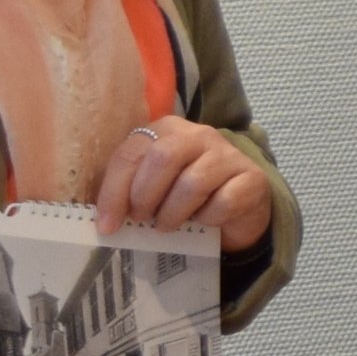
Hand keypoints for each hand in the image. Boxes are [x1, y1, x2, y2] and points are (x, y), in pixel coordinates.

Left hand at [95, 117, 275, 253]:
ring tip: (167, 225)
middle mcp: (198, 134)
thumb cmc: (185, 199)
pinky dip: (208, 219)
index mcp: (166, 130)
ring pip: (192, 183)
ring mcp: (228, 154)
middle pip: (162, 159)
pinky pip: (224, 202)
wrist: (237, 210)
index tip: (108, 225)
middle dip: (145, 196)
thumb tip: (104, 219)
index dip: (114, 191)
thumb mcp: (154, 188)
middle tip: (141, 219)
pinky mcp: (252, 177)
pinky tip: (205, 222)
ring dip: (173, 213)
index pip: (131, 153)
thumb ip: (130, 190)